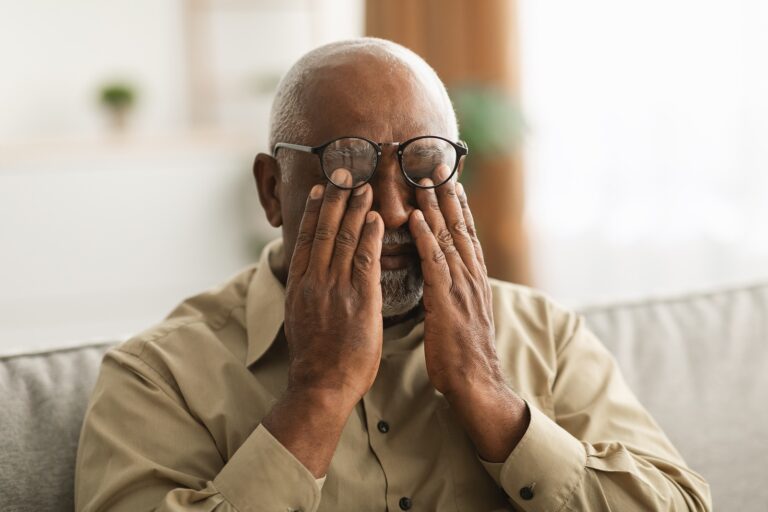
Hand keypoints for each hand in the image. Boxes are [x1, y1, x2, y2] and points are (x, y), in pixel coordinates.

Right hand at [283, 168, 383, 408]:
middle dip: (334, 197)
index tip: (320, 187)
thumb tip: (313, 275)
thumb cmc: (315, 357)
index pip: (306, 237)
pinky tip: (375, 217)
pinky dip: (370, 235)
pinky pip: (366, 259)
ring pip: (344, 238)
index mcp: (299, 285)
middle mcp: (314, 281)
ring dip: (354, 208)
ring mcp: (335, 289)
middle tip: (343, 171)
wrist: (320, 386)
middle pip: (324, 229)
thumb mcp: (300, 318)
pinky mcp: (359, 300)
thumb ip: (308, 292)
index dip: (313, 209)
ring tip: (363, 185)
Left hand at [408, 166, 502, 396]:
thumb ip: (453, 292)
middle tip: (438, 164)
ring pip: (448, 237)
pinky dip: (425, 237)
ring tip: (425, 177)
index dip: (458, 206)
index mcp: (473, 280)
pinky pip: (434, 262)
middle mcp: (471, 277)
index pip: (466, 234)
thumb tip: (441, 279)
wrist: (476, 384)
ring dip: (436, 205)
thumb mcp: (461, 316)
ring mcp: (461, 287)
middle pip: (459, 227)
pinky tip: (416, 217)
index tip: (450, 180)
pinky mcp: (447, 301)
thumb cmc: (463, 355)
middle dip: (448, 194)